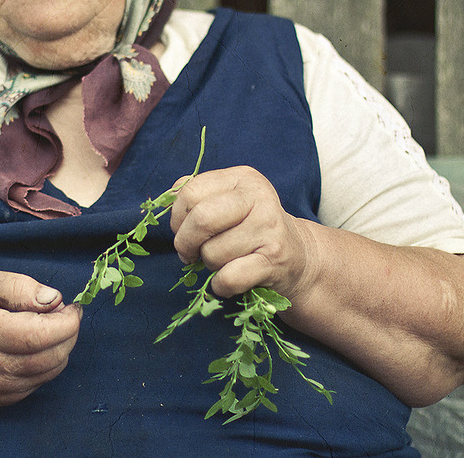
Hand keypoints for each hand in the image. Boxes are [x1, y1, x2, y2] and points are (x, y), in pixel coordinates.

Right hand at [0, 268, 80, 404]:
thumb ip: (16, 286)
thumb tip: (53, 298)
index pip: (39, 335)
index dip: (66, 321)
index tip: (72, 306)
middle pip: (51, 356)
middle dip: (68, 332)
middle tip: (62, 311)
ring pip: (50, 370)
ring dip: (62, 346)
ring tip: (47, 324)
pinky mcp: (1, 398)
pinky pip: (40, 381)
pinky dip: (49, 361)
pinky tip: (34, 343)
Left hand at [169, 166, 316, 305]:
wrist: (297, 257)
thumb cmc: (249, 230)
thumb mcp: (227, 203)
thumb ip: (196, 197)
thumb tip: (165, 200)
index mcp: (243, 177)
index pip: (189, 192)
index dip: (177, 218)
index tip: (183, 231)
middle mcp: (260, 197)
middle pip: (200, 219)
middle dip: (186, 243)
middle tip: (190, 254)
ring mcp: (270, 227)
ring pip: (212, 253)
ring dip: (210, 265)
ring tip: (226, 261)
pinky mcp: (276, 258)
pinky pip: (229, 277)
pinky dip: (221, 285)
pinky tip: (231, 280)